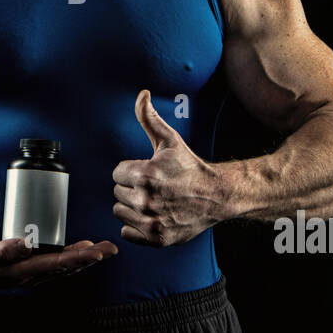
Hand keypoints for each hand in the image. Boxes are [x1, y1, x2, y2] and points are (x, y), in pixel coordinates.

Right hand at [0, 233, 117, 289]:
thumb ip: (1, 250)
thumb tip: (26, 246)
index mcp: (20, 272)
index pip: (56, 264)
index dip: (78, 257)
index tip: (97, 250)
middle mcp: (29, 275)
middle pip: (66, 266)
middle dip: (89, 258)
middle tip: (112, 248)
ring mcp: (29, 272)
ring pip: (63, 266)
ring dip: (84, 258)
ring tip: (104, 248)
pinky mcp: (27, 266)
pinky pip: (54, 262)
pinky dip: (70, 254)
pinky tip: (80, 247)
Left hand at [111, 89, 229, 246]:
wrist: (215, 196)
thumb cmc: (190, 167)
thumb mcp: (169, 140)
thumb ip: (149, 118)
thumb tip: (142, 95)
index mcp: (145, 175)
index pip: (117, 173)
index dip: (131, 170)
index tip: (147, 172)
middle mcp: (146, 200)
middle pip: (118, 193)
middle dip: (131, 188)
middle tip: (153, 187)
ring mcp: (151, 221)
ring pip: (120, 212)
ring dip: (131, 207)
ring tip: (152, 201)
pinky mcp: (156, 238)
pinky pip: (127, 232)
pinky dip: (135, 227)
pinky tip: (152, 216)